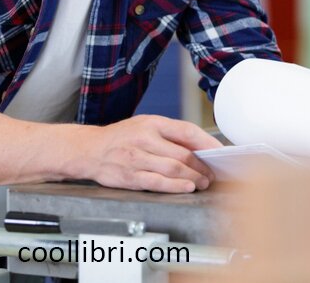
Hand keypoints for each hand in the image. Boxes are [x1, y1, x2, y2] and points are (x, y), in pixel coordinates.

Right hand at [77, 114, 221, 192]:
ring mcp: (136, 158)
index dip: (208, 143)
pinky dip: (176, 187)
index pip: (187, 131)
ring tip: (202, 182)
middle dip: (203, 167)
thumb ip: (168, 134)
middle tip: (212, 173)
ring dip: (193, 178)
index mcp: (151, 123)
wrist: (89, 149)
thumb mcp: (143, 125)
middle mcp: (144, 139)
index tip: (221, 152)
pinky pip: (158, 183)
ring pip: (174, 170)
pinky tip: (186, 188)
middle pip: (183, 154)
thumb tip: (199, 147)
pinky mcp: (130, 176)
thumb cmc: (120, 138)